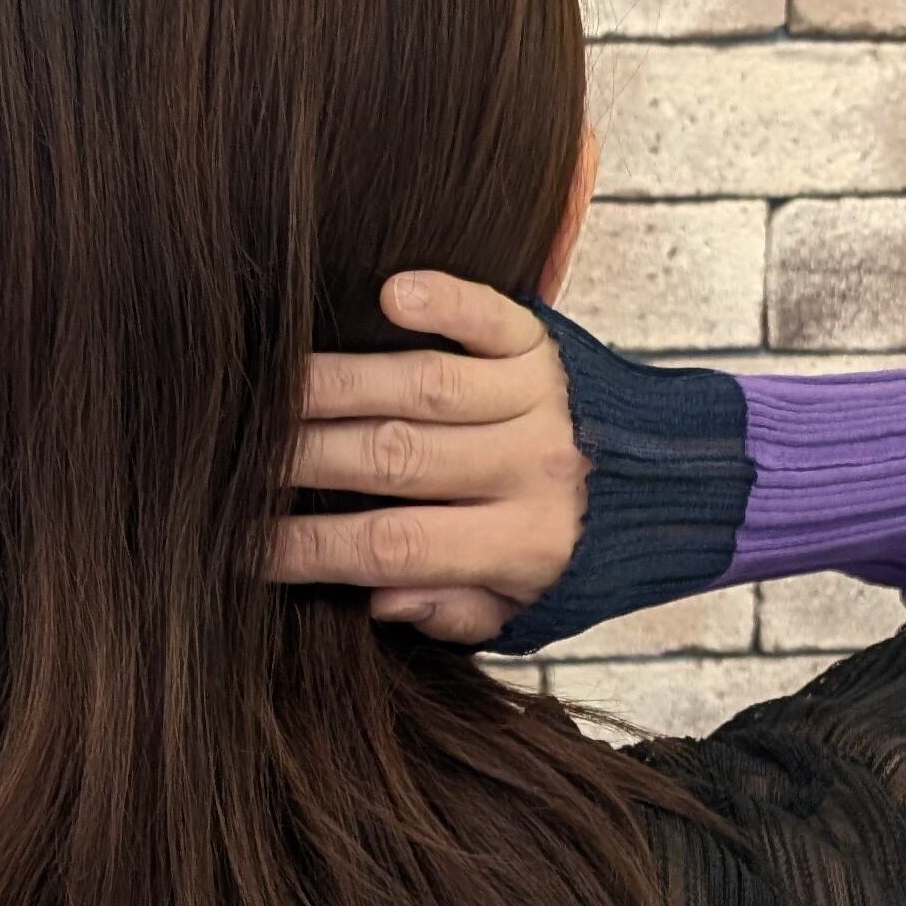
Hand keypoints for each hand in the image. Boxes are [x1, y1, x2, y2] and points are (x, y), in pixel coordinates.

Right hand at [265, 270, 588, 645]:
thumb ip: (453, 612)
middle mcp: (529, 469)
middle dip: (303, 458)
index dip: (311, 548)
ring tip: (269, 387)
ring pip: (422, 386)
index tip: (242, 544)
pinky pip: (487, 315)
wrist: (671, 485)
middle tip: (234, 456)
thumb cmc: (571, 555)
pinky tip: (385, 293)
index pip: (394, 545)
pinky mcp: (542, 342)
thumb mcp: (522, 610)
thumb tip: (375, 597)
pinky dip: (441, 300)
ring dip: (339, 382)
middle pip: (396, 459)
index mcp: (520, 545)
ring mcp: (536, 398)